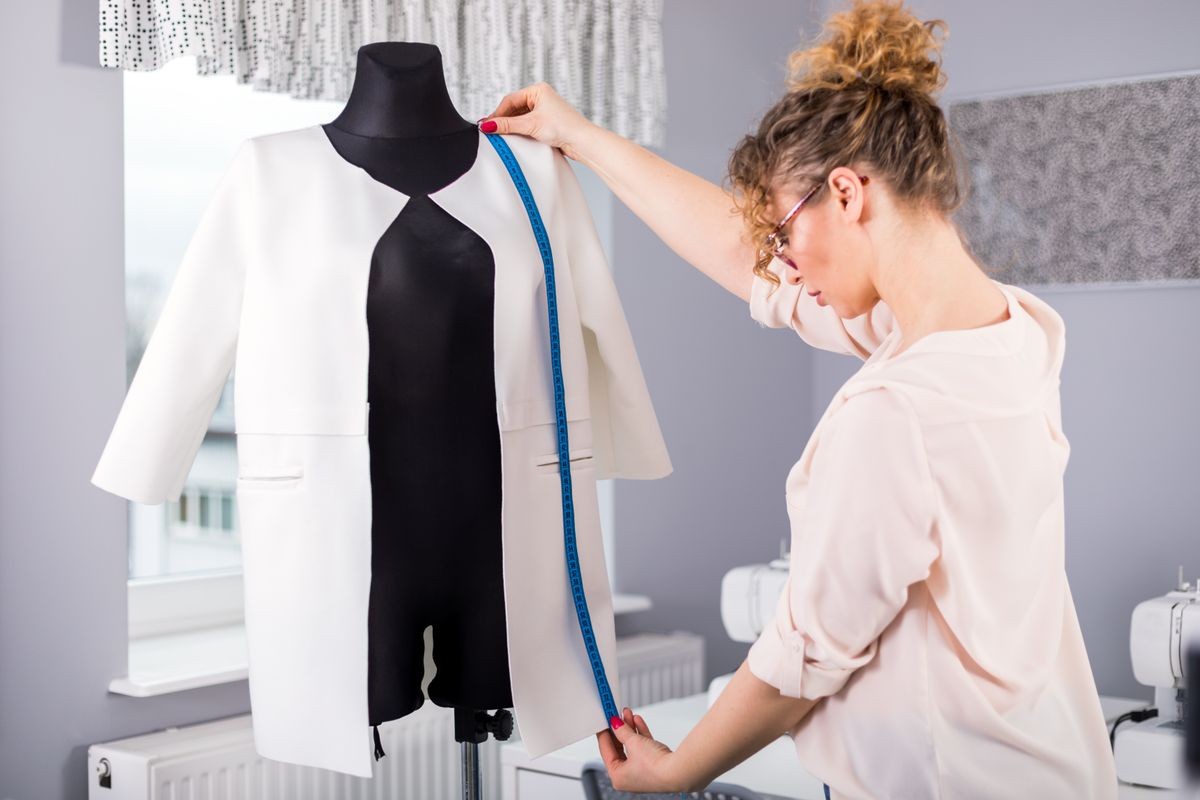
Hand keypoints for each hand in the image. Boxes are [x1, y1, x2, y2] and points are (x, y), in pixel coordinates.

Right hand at [478, 82, 596, 160]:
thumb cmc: (563, 127)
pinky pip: (528, 124)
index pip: (510, 100)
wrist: (582, 141)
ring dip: (512, 126)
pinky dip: (520, 130)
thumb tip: (488, 125)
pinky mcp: (548, 122)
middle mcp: (541, 97)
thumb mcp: (530, 125)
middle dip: (503, 120)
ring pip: (521, 117)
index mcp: (538, 90)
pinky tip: (515, 138)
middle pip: (514, 108)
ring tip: (502, 135)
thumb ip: (507, 125)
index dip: (497, 113)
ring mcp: (545, 110)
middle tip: (491, 131)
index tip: (487, 125)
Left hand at [596, 705, 688, 792]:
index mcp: (617, 776)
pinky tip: (638, 721)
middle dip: (619, 728)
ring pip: (631, 746)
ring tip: (627, 713)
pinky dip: (640, 734)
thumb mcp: (633, 743)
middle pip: (618, 747)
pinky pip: (642, 747)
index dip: (604, 732)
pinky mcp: (653, 765)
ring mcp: (641, 771)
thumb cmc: (655, 767)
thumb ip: (622, 731)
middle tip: (615, 715)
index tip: (603, 720)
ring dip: (630, 728)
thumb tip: (615, 724)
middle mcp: (628, 776)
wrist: (677, 771)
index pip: (605, 750)